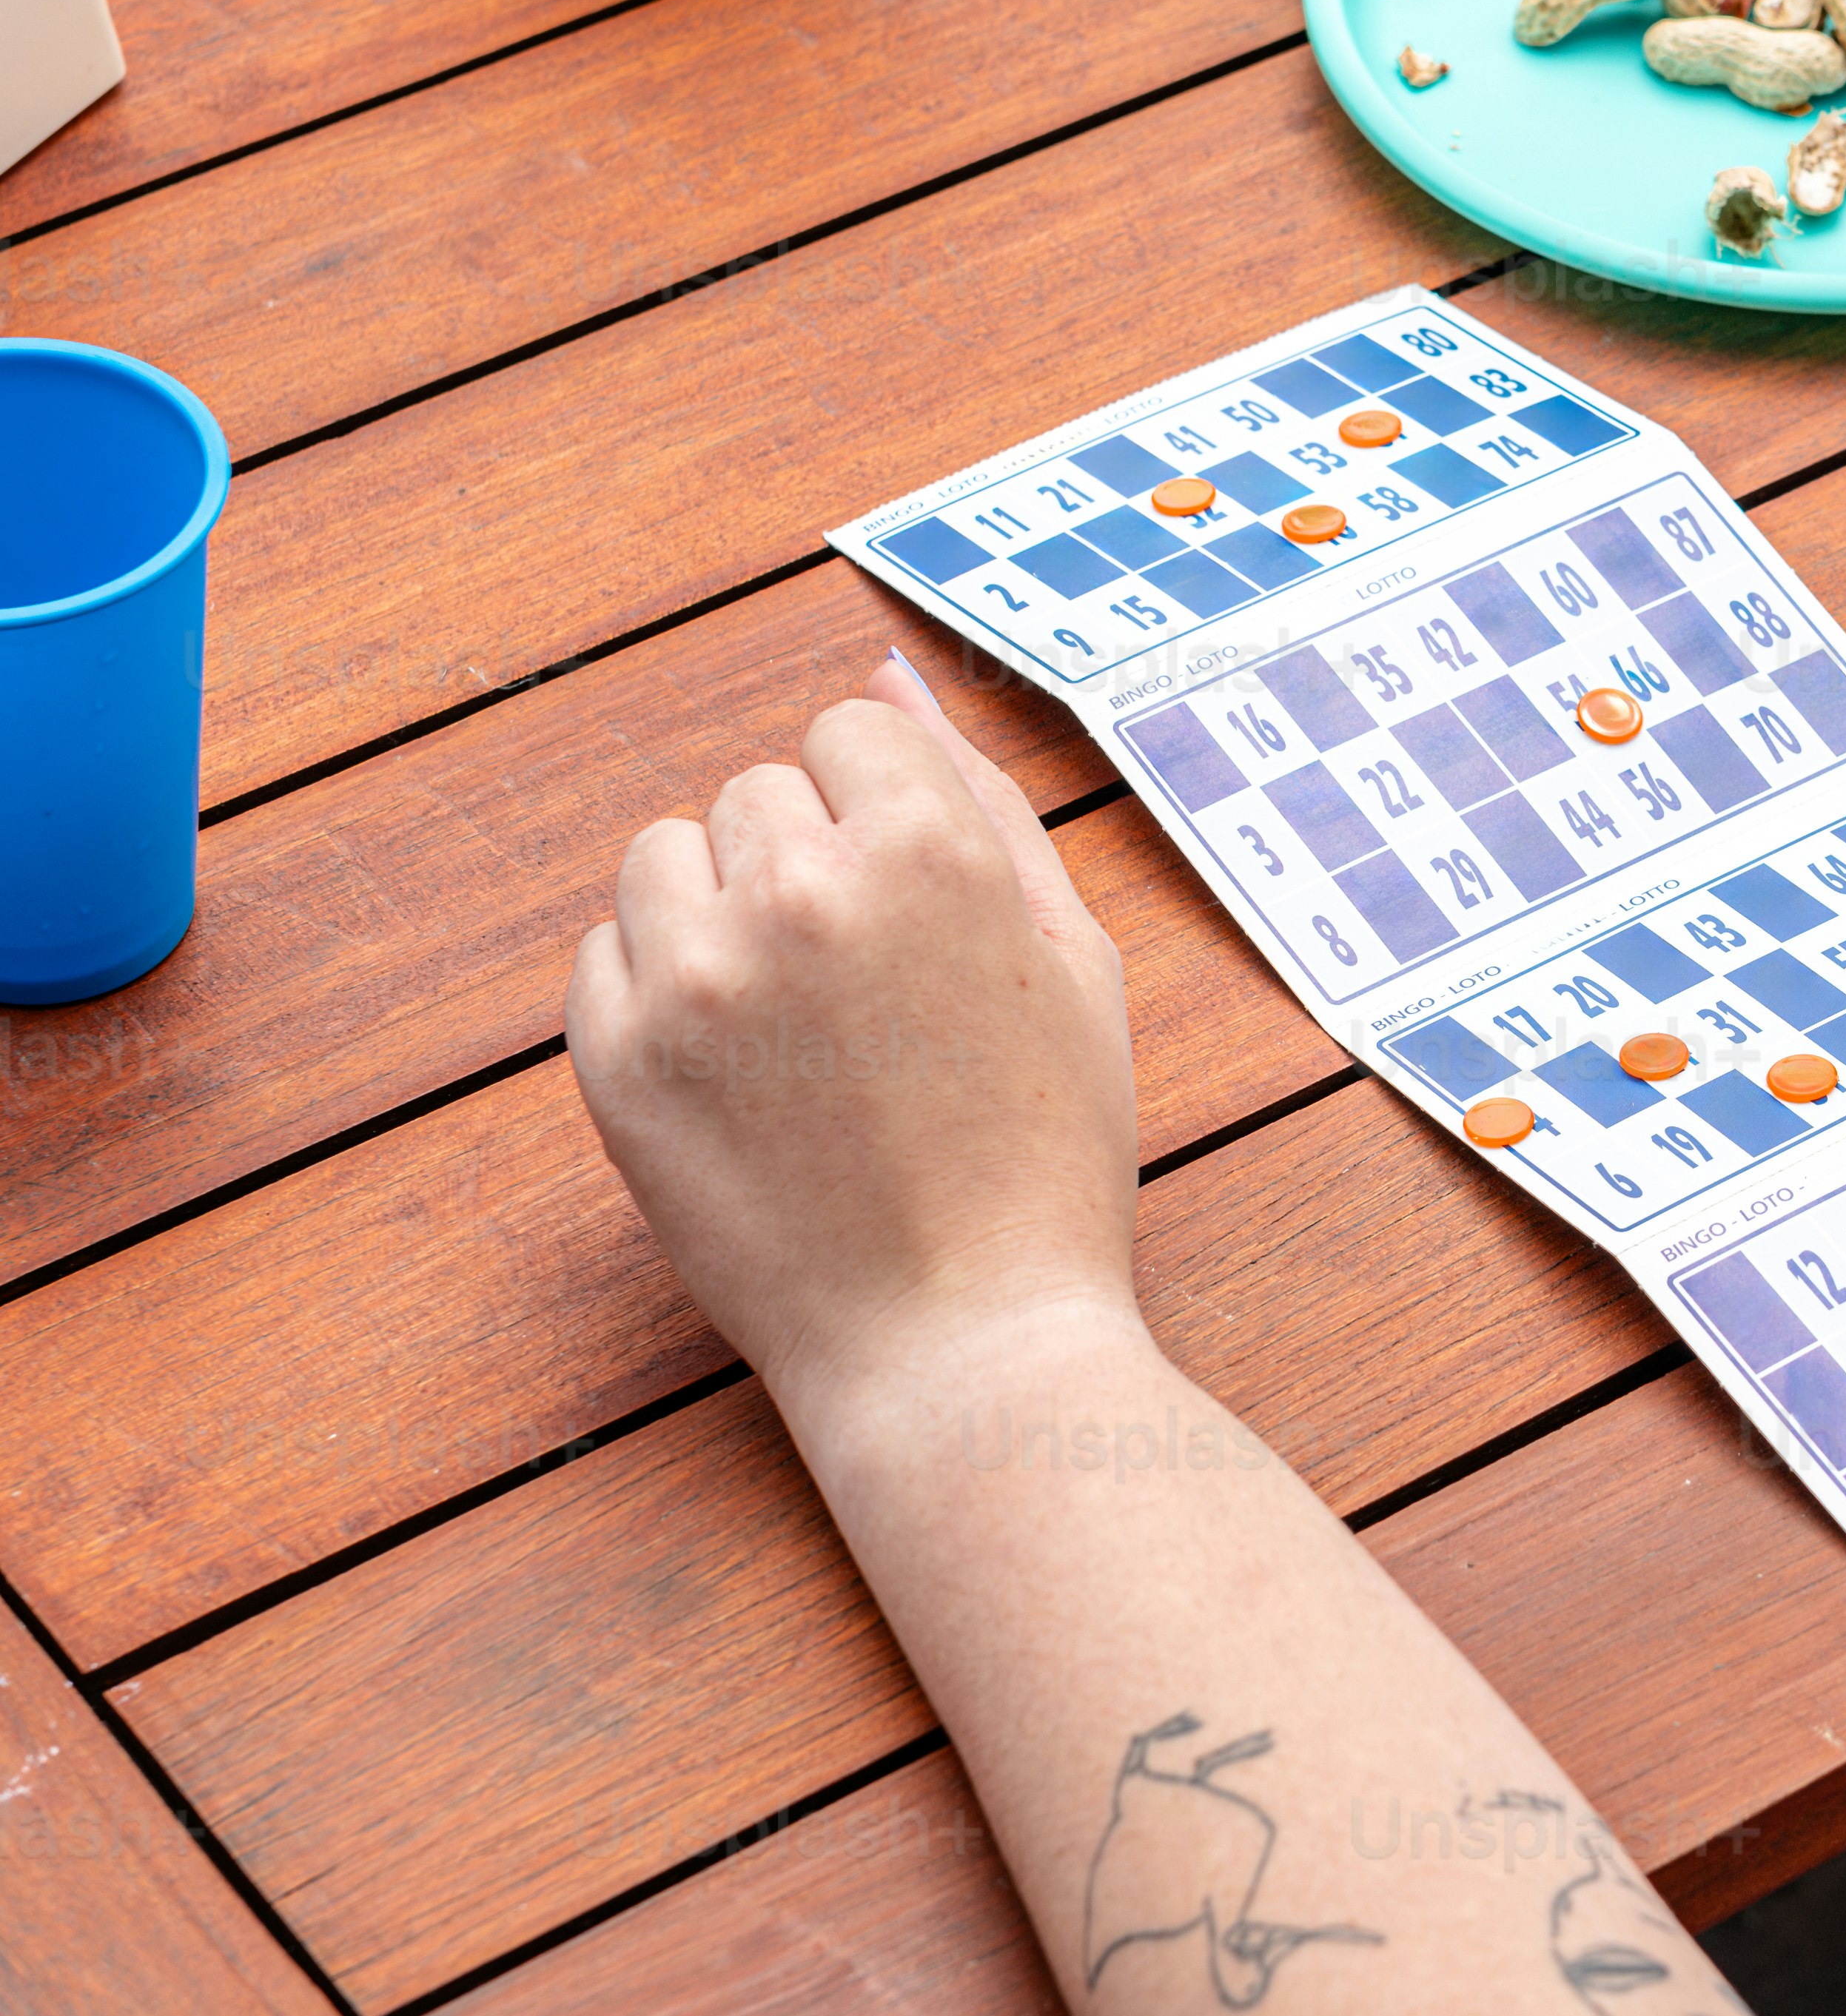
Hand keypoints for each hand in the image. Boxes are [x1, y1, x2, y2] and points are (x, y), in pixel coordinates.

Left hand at [565, 649, 1140, 1418]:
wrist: (960, 1345)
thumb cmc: (1042, 1156)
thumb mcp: (1071, 958)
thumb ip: (984, 796)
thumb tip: (889, 671)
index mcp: (930, 849)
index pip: (850, 736)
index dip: (886, 825)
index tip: (913, 923)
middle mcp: (800, 889)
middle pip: (758, 794)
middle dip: (806, 870)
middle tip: (867, 1005)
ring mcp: (696, 975)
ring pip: (665, 858)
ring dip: (718, 916)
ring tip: (793, 1034)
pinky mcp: (618, 1060)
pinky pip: (604, 955)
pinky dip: (659, 996)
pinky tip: (737, 1077)